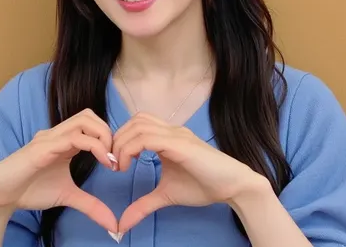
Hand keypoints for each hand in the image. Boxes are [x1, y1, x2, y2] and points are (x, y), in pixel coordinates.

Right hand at [0, 109, 117, 232]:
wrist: (0, 195)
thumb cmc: (30, 190)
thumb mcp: (67, 196)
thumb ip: (90, 205)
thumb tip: (113, 224)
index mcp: (65, 140)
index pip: (91, 123)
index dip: (109, 137)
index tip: (117, 163)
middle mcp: (58, 133)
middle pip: (89, 115)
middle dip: (108, 132)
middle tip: (114, 158)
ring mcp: (50, 138)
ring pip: (83, 120)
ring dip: (102, 136)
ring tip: (108, 159)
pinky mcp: (42, 148)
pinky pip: (72, 137)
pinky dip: (91, 145)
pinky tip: (99, 161)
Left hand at [112, 113, 261, 233]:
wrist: (233, 185)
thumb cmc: (203, 186)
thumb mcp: (166, 195)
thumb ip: (144, 205)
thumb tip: (122, 224)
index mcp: (167, 136)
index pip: (136, 124)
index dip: (120, 139)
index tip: (114, 164)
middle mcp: (171, 129)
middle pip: (134, 121)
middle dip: (117, 140)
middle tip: (113, 164)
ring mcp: (176, 134)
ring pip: (139, 126)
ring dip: (123, 144)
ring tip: (120, 166)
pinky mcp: (180, 144)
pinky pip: (150, 138)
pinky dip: (133, 148)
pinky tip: (130, 166)